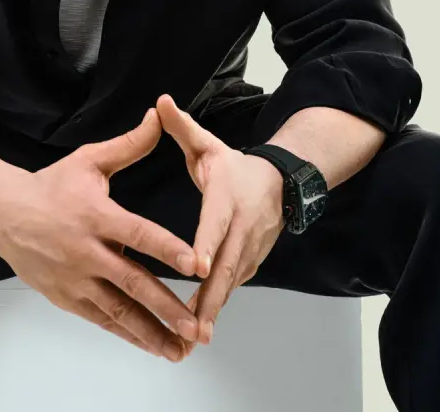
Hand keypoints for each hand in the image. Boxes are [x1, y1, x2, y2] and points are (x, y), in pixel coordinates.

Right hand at [0, 108, 203, 360]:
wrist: (3, 213)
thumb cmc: (51, 185)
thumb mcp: (89, 160)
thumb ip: (128, 145)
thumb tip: (158, 118)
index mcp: (96, 216)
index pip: (139, 234)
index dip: (168, 249)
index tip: (196, 265)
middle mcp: (87, 252)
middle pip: (133, 283)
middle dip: (167, 308)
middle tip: (196, 327)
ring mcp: (75, 280)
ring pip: (118, 311)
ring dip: (150, 332)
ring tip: (180, 350)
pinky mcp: (67, 298)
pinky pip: (102, 320)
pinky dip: (127, 334)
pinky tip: (151, 345)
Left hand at [156, 93, 285, 346]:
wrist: (280, 182)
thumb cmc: (234, 166)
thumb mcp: (208, 145)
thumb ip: (181, 127)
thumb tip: (159, 102)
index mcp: (227, 198)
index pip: (216, 223)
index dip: (208, 245)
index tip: (198, 267)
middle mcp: (242, 227)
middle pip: (227, 266)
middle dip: (211, 297)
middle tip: (193, 326)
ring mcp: (250, 248)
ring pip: (231, 283)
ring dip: (214, 310)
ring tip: (192, 337)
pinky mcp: (250, 262)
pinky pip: (233, 287)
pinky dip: (218, 307)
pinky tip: (199, 328)